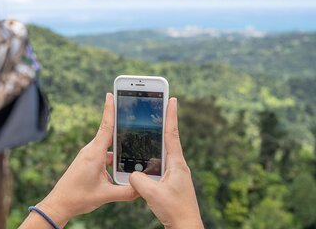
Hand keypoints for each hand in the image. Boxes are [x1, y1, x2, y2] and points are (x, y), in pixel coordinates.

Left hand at [20, 93, 137, 227]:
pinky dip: (114, 158)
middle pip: (110, 134)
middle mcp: (91, 151)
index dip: (109, 110)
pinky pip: (104, 155)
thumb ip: (126, 192)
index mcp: (94, 154)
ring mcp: (89, 156)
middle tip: (136, 119)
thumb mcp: (105, 195)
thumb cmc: (78, 197)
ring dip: (120, 149)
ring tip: (135, 151)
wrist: (59, 204)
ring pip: (109, 147)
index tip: (111, 94)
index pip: (106, 127)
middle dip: (123, 127)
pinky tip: (122, 167)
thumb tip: (143, 189)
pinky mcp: (89, 162)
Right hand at [129, 98, 203, 228]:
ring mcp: (175, 173)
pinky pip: (159, 164)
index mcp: (176, 164)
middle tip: (157, 108)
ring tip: (146, 131)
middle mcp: (177, 165)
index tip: (172, 99)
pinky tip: (143, 160)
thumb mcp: (152, 193)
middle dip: (163, 123)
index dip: (171, 116)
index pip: (172, 134)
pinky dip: (151, 159)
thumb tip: (131, 173)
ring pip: (162, 152)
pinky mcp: (171, 180)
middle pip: (168, 139)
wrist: (186, 225)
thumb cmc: (174, 210)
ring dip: (156, 142)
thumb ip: (138, 180)